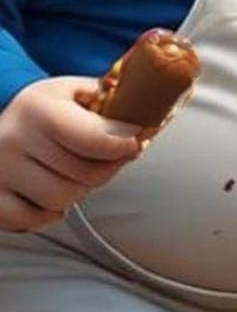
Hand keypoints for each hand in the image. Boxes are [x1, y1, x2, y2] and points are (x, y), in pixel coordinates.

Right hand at [0, 77, 141, 232]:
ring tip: (77, 174)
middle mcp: (14, 140)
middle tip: (112, 159)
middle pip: (84, 176)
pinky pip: (36, 220)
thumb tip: (147, 113)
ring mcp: (0, 172)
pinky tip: (50, 192)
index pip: (93, 140)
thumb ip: (107, 99)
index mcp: (38, 109)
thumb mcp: (72, 91)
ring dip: (79, 192)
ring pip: (62, 201)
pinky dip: (50, 213)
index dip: (123, 146)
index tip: (135, 143)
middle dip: (107, 169)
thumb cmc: (42, 109)